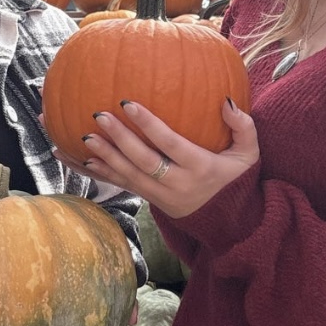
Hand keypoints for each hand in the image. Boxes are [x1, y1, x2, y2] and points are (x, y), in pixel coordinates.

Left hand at [75, 100, 258, 218]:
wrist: (229, 224)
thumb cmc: (236, 180)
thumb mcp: (249, 155)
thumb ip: (243, 126)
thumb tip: (226, 101)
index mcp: (200, 167)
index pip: (169, 144)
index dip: (148, 126)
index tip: (128, 104)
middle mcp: (177, 183)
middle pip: (143, 161)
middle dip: (119, 139)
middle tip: (98, 116)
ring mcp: (160, 195)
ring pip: (127, 176)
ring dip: (103, 157)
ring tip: (82, 137)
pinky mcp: (150, 200)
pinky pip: (121, 185)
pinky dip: (99, 172)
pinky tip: (75, 159)